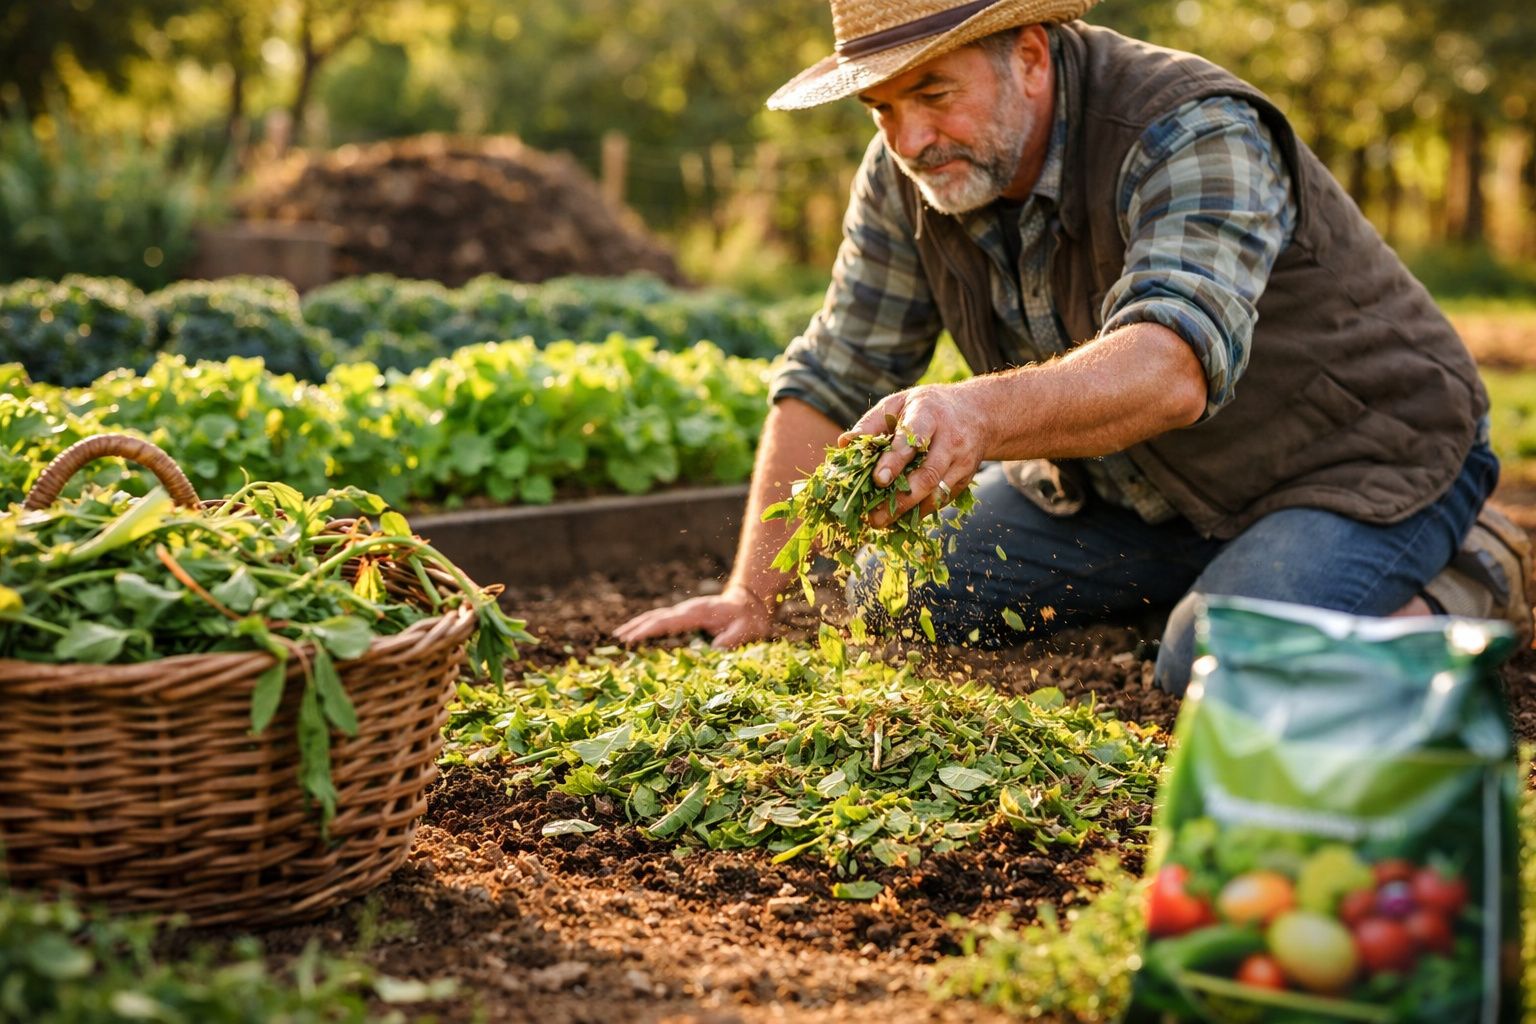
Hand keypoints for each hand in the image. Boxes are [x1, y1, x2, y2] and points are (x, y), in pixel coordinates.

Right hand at [613, 582, 775, 648]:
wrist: (750, 604)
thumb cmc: (748, 619)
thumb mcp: (746, 630)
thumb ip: (733, 638)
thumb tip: (715, 649)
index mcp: (697, 612)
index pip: (667, 620)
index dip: (649, 629)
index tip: (632, 637)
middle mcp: (687, 610)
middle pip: (656, 616)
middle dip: (636, 626)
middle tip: (616, 636)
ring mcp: (686, 612)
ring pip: (657, 616)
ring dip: (638, 624)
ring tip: (620, 634)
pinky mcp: (687, 616)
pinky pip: (663, 620)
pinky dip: (649, 625)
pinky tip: (639, 633)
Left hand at [840, 383, 985, 526]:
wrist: (978, 412)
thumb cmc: (927, 408)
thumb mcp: (900, 403)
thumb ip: (872, 423)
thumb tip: (844, 443)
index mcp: (929, 414)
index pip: (914, 438)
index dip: (896, 459)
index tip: (878, 479)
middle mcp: (951, 439)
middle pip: (928, 473)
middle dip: (901, 498)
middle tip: (874, 516)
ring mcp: (962, 461)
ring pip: (937, 492)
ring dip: (909, 511)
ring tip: (882, 522)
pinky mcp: (965, 478)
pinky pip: (942, 501)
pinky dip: (920, 513)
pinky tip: (899, 519)